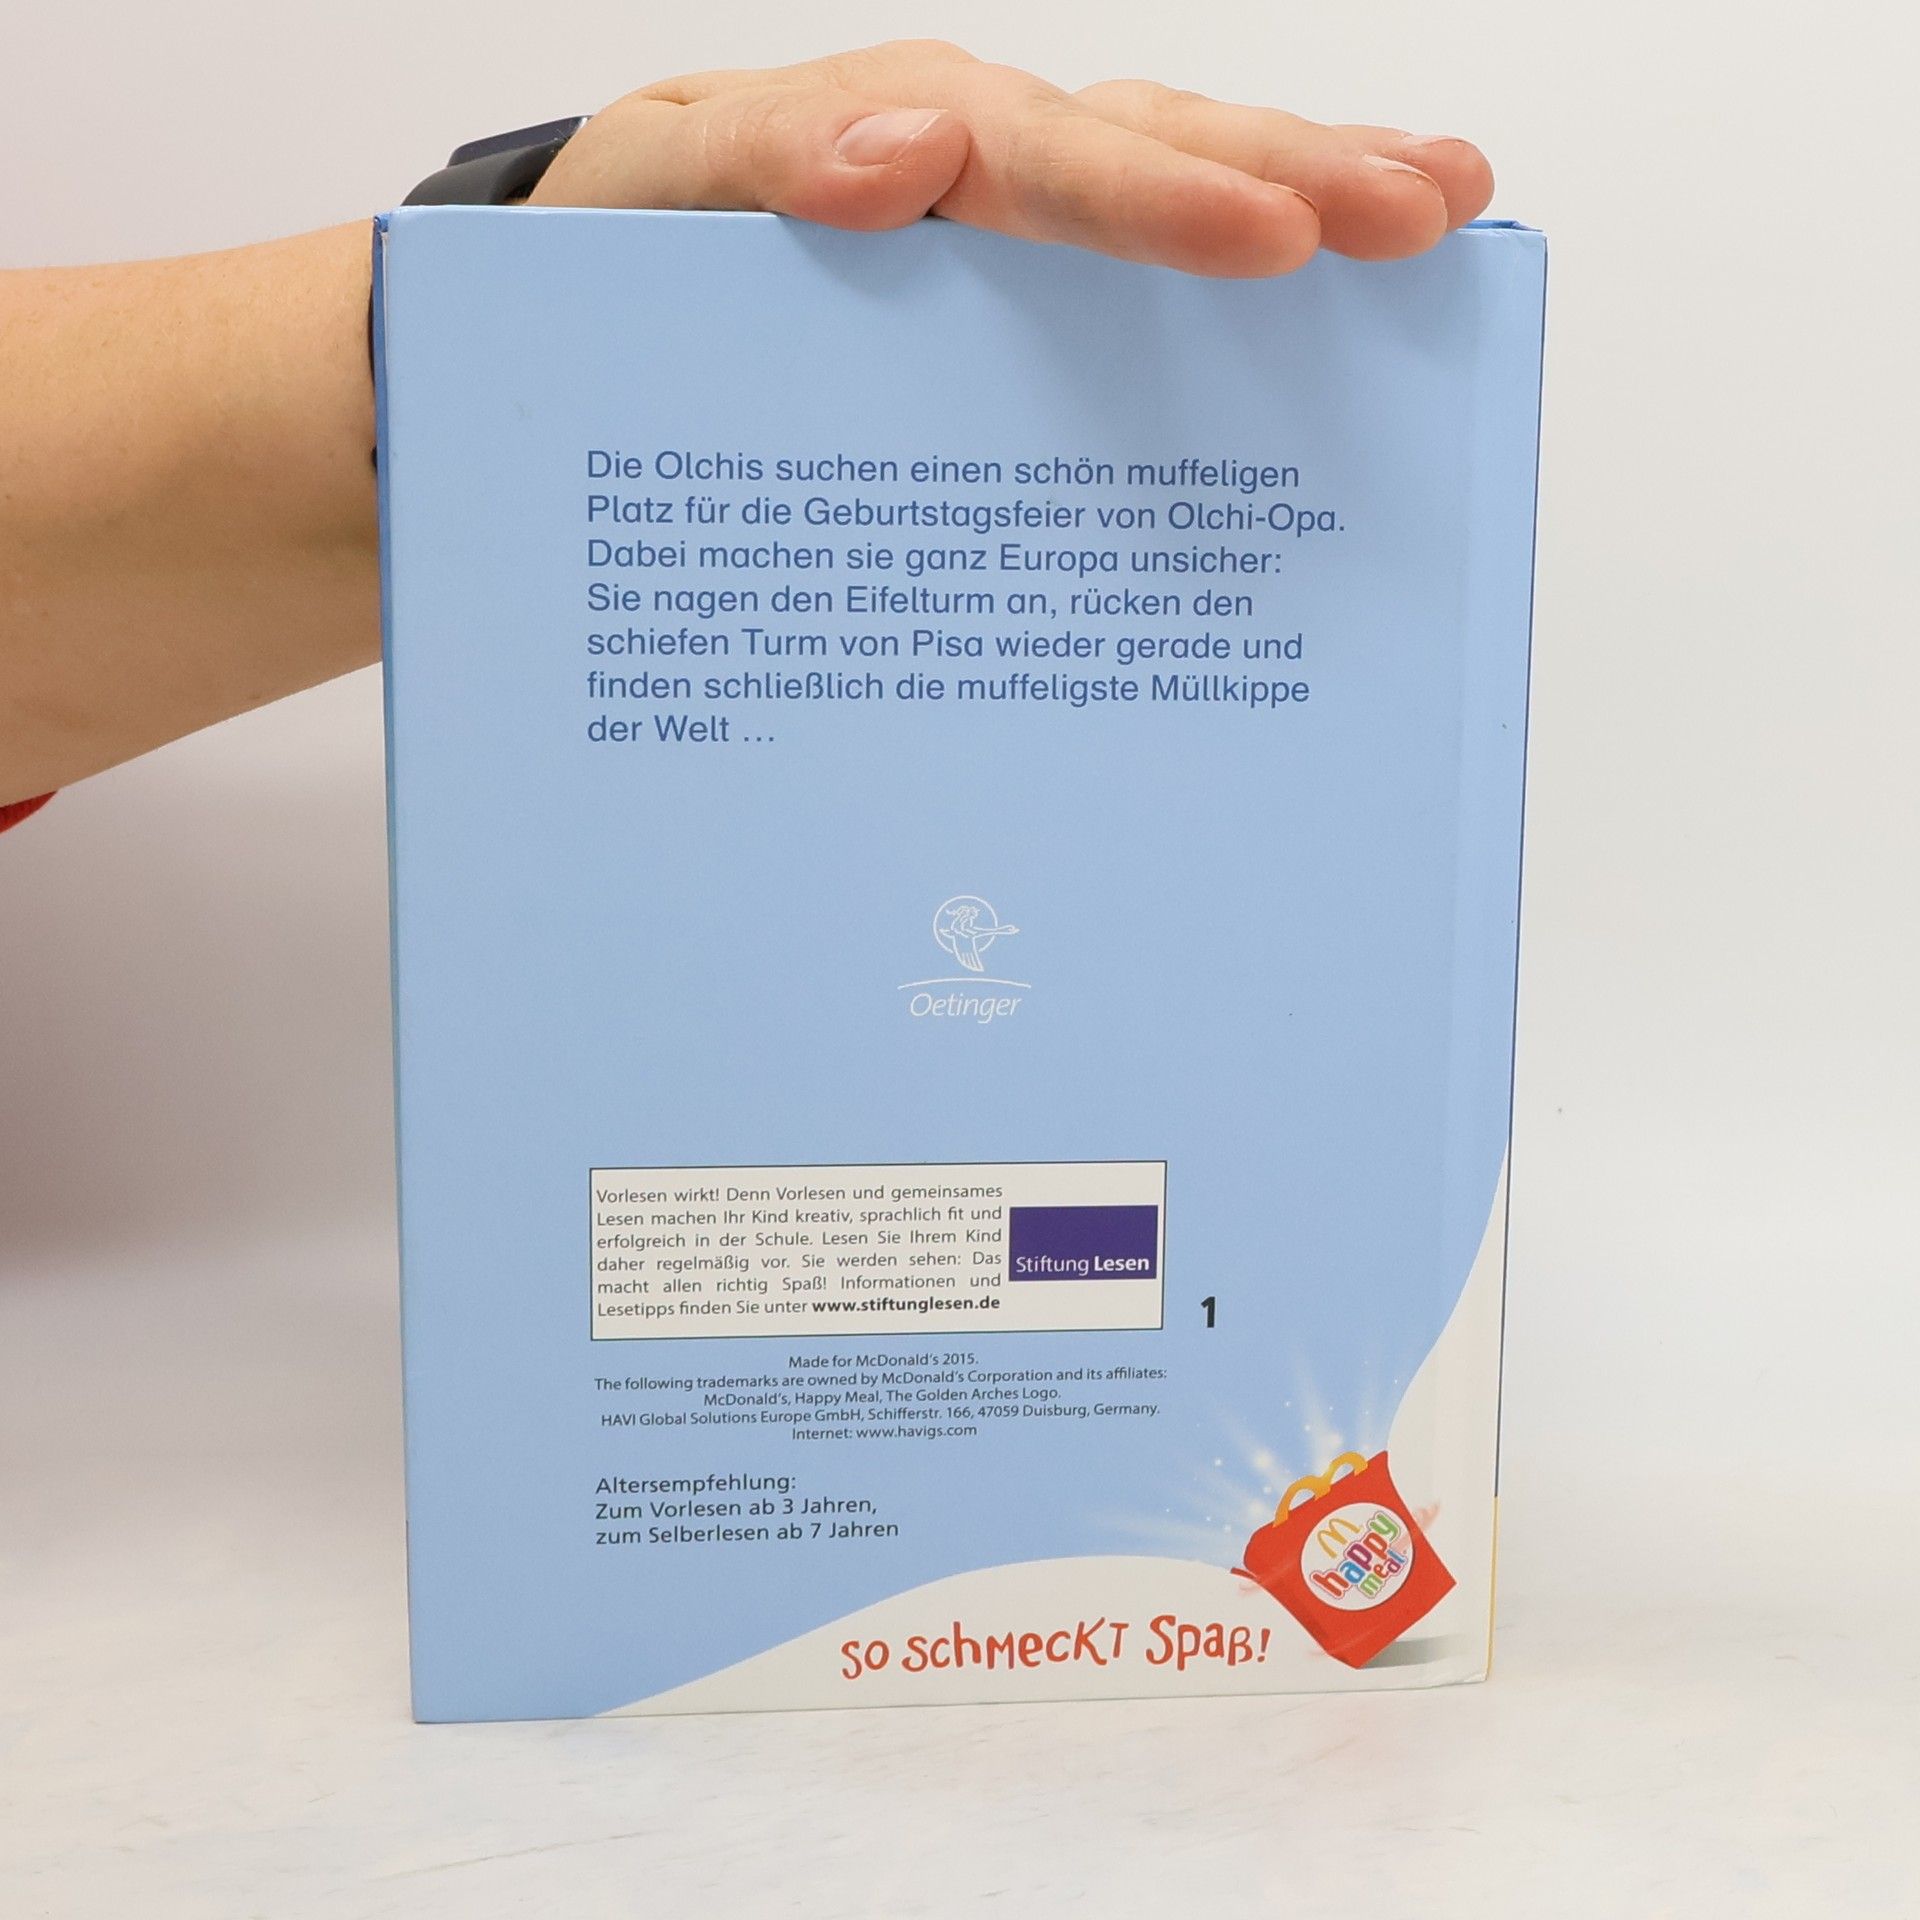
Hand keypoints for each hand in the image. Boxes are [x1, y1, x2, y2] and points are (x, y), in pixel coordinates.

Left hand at [533, 41, 1492, 276]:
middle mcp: (978, 175)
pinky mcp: (1014, 314)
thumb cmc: (628, 250)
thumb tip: (902, 153)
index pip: (1050, 163)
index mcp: (897, 144)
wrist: (591, 315)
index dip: (1166, 204)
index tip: (1277, 244)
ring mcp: (1011, 242)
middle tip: (1425, 213)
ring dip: (1308, 191)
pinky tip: (1339, 299)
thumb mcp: (649, 197)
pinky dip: (1243, 281)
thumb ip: (756, 166)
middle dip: (1293, 178)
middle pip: (1154, 152)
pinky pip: (1141, 291)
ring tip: (1440, 208)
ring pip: (1175, 195)